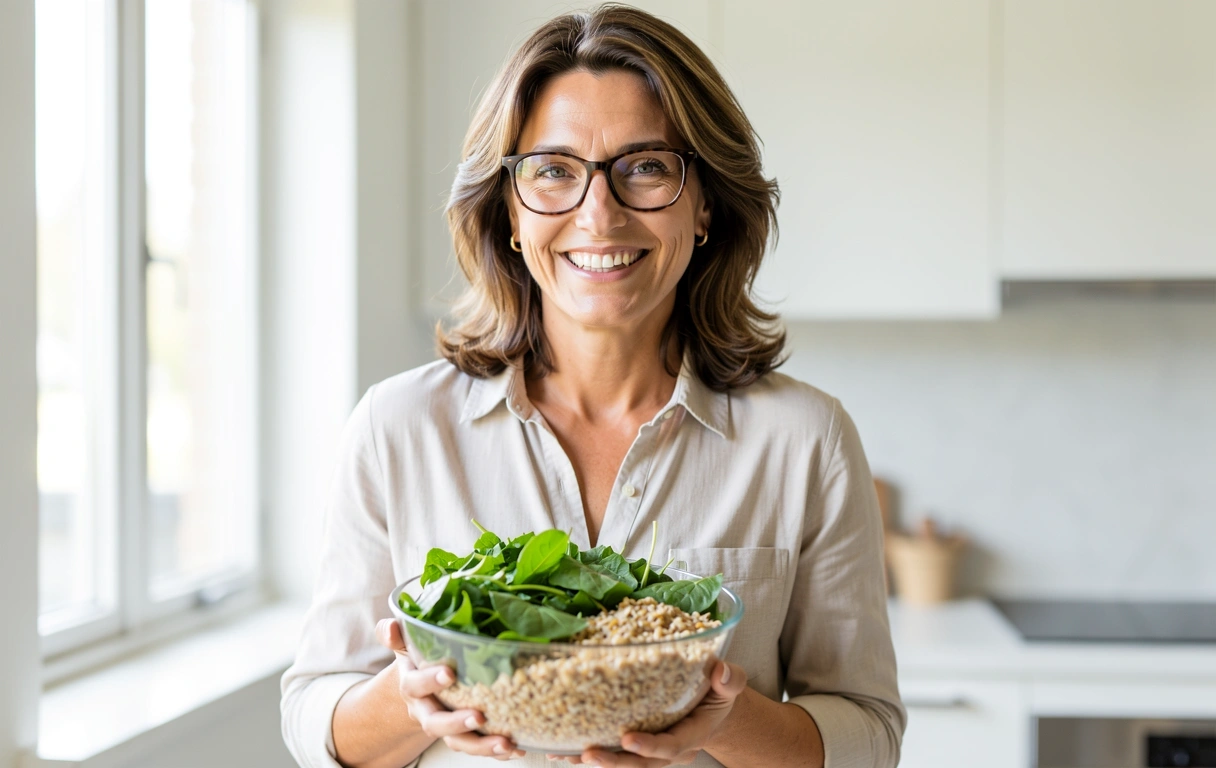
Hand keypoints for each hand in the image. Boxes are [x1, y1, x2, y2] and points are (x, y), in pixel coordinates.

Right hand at [375, 618, 525, 760]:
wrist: (420, 689)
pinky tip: (517, 749)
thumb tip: (390, 627)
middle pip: (435, 724)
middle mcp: (426, 711)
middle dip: (456, 724)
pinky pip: (478, 747)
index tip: (449, 673)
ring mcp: (445, 726)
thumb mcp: (406, 644)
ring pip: (458, 742)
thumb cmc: (418, 660)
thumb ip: (395, 634)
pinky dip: (498, 751)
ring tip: (505, 743)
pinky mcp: (463, 735)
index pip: (415, 685)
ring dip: (482, 746)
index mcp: (412, 686)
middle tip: (479, 716)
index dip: (430, 681)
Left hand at [545, 661, 747, 766]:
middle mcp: (668, 749)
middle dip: (614, 762)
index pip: (670, 746)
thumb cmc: (716, 693)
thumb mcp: (728, 685)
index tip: (627, 739)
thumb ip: (729, 680)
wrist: (709, 707)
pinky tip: (559, 748)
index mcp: (691, 735)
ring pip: (620, 762)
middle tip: (589, 754)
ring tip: (566, 754)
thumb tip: (721, 672)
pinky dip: (584, 752)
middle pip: (639, 763)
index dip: (649, 746)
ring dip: (592, 760)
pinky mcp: (632, 744)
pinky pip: (609, 751)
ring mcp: (649, 749)